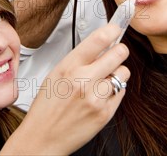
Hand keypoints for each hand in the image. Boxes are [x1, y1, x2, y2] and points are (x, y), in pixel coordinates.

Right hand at [1, 24, 129, 154]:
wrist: (42, 139)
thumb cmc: (46, 107)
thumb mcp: (56, 74)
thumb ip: (79, 59)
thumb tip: (102, 43)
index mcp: (69, 67)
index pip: (99, 39)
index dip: (113, 30)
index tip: (117, 28)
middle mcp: (84, 81)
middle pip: (119, 53)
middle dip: (119, 51)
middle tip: (116, 53)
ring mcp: (96, 98)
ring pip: (123, 72)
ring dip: (117, 73)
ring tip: (104, 79)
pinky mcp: (105, 113)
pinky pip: (122, 92)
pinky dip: (115, 91)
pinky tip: (101, 96)